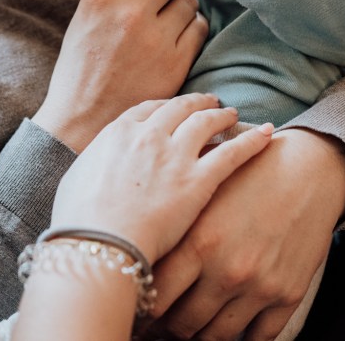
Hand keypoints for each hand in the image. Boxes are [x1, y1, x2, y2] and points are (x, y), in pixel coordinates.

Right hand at [33, 0, 207, 151]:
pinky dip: (191, 29)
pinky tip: (175, 39)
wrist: (83, 120)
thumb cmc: (82, 65)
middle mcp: (129, 12)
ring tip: (166, 19)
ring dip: (182, 4)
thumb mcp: (85, 17)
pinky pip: (199, 27)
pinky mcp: (177, 62)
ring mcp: (156, 38)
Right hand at [50, 93, 274, 263]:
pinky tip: (268, 134)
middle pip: (179, 108)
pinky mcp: (198, 180)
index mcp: (118, 133)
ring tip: (233, 113)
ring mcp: (175, 155)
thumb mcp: (76, 181)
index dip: (165, 107)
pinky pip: (233, 152)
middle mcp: (148, 135)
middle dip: (196, 102)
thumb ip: (94, 165)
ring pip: (206, 122)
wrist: (99, 243)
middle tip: (209, 102)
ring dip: (222, 114)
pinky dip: (252, 140)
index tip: (174, 109)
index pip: (147, 110)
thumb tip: (97, 169)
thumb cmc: (79, 222)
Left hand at [145, 129, 344, 339]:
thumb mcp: (203, 194)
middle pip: (183, 324)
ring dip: (201, 336)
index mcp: (199, 243)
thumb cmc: (247, 177)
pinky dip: (241, 339)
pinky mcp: (288, 294)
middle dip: (169, 327)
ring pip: (217, 336)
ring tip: (192, 327)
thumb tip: (140, 259)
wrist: (307, 171)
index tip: (141, 308)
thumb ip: (174, 230)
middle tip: (162, 323)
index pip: (157, 297)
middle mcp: (227, 270)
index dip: (144, 309)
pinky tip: (229, 327)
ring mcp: (260, 287)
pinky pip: (259, 338)